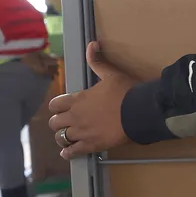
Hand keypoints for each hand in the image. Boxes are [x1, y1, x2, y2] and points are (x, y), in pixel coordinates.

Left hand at [47, 42, 133, 159]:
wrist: (140, 112)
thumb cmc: (127, 92)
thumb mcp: (112, 74)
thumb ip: (98, 61)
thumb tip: (92, 43)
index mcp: (78, 99)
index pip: (55, 105)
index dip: (57, 107)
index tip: (63, 108)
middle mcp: (75, 116)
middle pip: (55, 122)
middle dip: (59, 122)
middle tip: (67, 123)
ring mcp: (82, 132)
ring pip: (61, 138)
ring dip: (63, 137)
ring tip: (68, 138)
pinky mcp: (92, 145)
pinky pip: (73, 152)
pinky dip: (68, 153)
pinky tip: (68, 153)